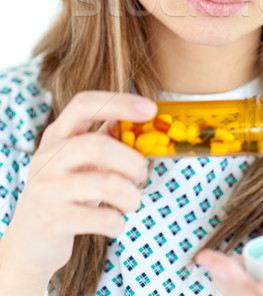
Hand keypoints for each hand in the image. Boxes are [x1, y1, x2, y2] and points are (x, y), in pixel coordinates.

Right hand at [0, 91, 156, 284]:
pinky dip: (118, 222)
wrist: (30, 241)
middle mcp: (47, 157)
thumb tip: (143, 114)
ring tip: (133, 201)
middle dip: (131, 161)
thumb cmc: (67, 192)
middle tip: (143, 173)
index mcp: (57, 134)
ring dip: (131, 195)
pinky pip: (101, 218)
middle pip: (97, 146)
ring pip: (105, 184)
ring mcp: (47, 188)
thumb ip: (107, 137)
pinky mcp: (53, 220)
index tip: (151, 109)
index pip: (84, 104)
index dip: (120, 103)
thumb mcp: (80, 159)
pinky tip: (116, 223)